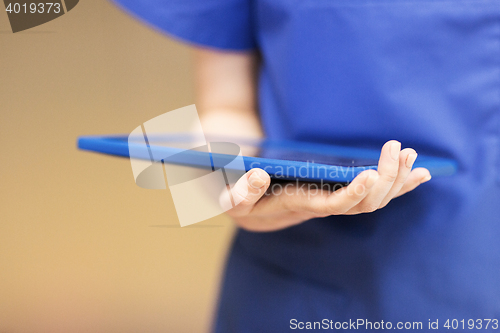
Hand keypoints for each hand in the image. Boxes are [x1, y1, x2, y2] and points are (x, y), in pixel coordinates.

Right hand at [222, 140, 431, 231]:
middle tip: (399, 148)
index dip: (353, 194)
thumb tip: (259, 177)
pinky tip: (419, 174)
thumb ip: (240, 192)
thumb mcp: (230, 196)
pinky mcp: (338, 193)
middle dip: (387, 179)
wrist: (250, 206)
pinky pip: (374, 193)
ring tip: (413, 155)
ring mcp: (333, 201)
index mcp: (297, 205)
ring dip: (397, 180)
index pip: (332, 206)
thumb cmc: (239, 198)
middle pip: (364, 204)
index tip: (370, 175)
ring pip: (375, 200)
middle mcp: (321, 206)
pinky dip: (398, 183)